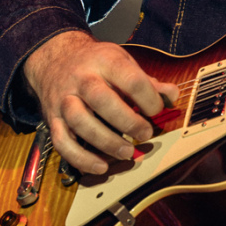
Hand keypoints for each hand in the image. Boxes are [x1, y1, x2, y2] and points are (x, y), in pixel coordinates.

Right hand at [22, 30, 178, 174]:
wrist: (55, 58)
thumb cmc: (95, 63)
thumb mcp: (121, 62)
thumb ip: (147, 81)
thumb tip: (172, 95)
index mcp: (104, 61)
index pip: (130, 79)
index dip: (149, 99)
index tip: (157, 110)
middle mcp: (82, 79)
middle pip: (102, 100)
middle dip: (127, 121)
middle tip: (145, 134)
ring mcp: (64, 99)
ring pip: (81, 122)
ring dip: (106, 142)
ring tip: (126, 152)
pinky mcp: (53, 118)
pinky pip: (62, 142)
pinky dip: (81, 158)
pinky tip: (101, 166)